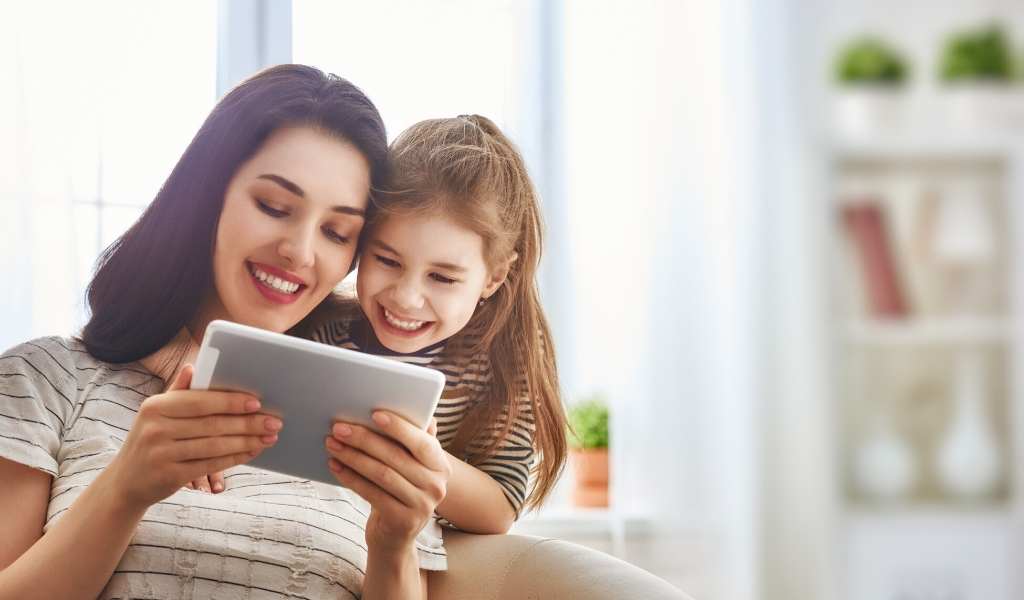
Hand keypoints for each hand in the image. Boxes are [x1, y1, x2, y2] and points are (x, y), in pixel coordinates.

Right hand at [105, 365, 281, 510]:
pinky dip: (235, 458)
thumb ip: (178, 391)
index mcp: (156, 407)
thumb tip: (193, 366)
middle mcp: (156, 429)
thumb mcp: (156, 414)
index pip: (200, 401)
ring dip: (247, 441)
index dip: (230, 401)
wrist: (126, 481)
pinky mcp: (170, 476)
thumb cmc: (150, 440)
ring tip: (269, 437)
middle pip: (212, 424)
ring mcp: (162, 454)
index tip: (257, 402)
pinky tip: (252, 452)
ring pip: (215, 446)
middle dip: (247, 423)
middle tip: (274, 422)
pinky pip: (210, 465)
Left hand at [325, 413, 449, 552]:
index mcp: (441, 465)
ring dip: (353, 457)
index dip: (399, 427)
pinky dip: (351, 478)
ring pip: (382, 474)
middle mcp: (437, 485)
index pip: (422, 442)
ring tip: (332, 444)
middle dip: (364, 439)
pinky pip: (372, 494)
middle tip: (339, 427)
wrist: (395, 537)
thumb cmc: (399, 490)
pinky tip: (335, 466)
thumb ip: (413, 441)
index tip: (374, 414)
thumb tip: (416, 411)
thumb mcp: (411, 466)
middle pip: (396, 457)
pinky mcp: (403, 521)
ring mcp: (422, 505)